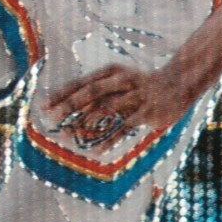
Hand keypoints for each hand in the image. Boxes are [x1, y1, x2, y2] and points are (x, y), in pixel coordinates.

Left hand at [40, 61, 197, 150]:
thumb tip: (71, 107)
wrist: (179, 82)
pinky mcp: (147, 112)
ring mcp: (135, 96)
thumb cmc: (142, 84)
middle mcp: (122, 81)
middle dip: (69, 105)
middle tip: (50, 117)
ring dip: (84, 122)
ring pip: (106, 109)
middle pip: (91, 92)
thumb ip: (99, 92)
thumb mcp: (120, 81)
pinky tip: (96, 149)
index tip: (43, 105)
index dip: (62, 93)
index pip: (82, 82)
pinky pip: (125, 126)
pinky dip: (109, 137)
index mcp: (112, 72)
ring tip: (67, 135)